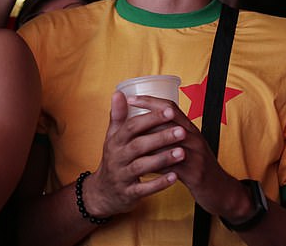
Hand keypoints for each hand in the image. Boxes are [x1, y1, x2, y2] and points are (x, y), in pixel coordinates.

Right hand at [80, 92, 184, 217]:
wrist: (103, 192)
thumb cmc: (113, 159)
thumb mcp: (112, 137)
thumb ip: (118, 116)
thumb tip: (118, 92)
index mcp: (114, 141)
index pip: (131, 126)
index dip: (150, 118)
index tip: (169, 111)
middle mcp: (117, 157)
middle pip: (138, 145)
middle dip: (160, 137)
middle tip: (181, 131)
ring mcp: (122, 176)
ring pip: (142, 166)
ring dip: (162, 159)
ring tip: (182, 152)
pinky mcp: (129, 193)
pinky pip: (144, 189)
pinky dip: (159, 184)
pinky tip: (174, 177)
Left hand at [128, 95, 247, 218]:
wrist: (220, 190)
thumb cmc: (198, 165)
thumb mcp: (185, 145)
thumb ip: (167, 133)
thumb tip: (144, 121)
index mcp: (190, 129)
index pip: (170, 107)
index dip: (150, 101)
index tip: (131, 98)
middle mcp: (194, 138)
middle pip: (169, 121)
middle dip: (145, 117)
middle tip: (125, 116)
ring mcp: (196, 155)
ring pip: (170, 142)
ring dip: (149, 140)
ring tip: (129, 139)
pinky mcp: (196, 174)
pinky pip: (173, 167)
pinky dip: (157, 165)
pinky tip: (142, 166)